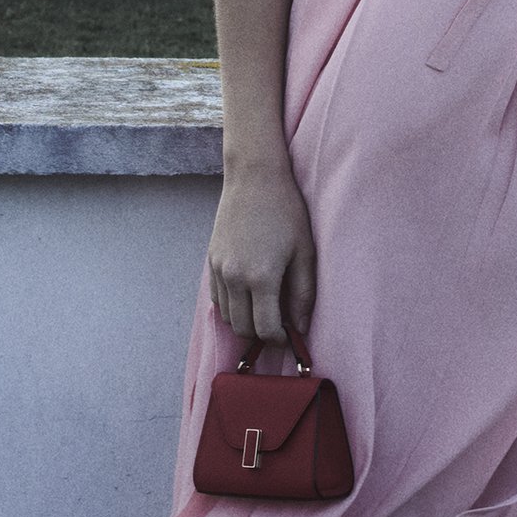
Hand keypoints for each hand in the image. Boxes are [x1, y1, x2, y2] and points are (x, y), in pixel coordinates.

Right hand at [207, 160, 316, 349]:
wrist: (254, 178)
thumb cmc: (286, 212)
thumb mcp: (305, 252)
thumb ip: (303, 293)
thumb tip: (300, 327)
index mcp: (261, 278)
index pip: (265, 329)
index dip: (279, 339)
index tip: (290, 335)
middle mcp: (234, 278)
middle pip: (243, 328)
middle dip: (261, 334)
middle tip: (279, 325)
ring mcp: (219, 270)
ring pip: (227, 316)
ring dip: (245, 321)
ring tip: (265, 309)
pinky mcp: (211, 262)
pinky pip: (218, 299)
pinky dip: (232, 306)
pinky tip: (250, 294)